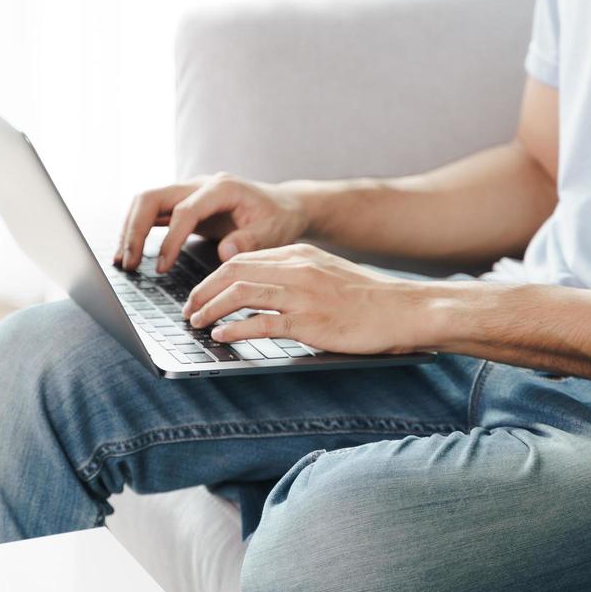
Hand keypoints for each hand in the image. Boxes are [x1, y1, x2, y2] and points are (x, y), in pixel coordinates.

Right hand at [114, 172, 311, 272]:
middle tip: (128, 263)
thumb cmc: (278, 218)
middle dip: (135, 230)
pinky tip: (130, 254)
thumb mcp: (273, 232)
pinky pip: (153, 213)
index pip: (184, 210)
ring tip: (123, 262)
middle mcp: (199, 185)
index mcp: (221, 188)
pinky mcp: (184, 204)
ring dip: (130, 230)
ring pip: (146, 202)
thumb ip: (249, 241)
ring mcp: (189, 192)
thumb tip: (225, 253)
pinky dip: (137, 231)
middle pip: (152, 197)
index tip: (161, 267)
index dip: (170, 239)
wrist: (283, 206)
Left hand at [180, 243, 435, 354]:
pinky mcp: (310, 321)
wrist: (402, 309)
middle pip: (233, 272)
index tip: (198, 293)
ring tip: (197, 323)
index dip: (212, 277)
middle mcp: (296, 268)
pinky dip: (236, 329)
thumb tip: (258, 289)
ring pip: (241, 293)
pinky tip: (222, 336)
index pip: (241, 259)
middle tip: (188, 310)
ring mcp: (302, 294)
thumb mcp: (324, 273)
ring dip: (211, 309)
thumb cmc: (365, 298)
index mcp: (298, 255)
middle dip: (203, 291)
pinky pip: (262, 323)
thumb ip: (293, 275)